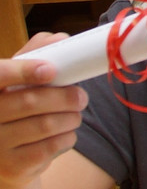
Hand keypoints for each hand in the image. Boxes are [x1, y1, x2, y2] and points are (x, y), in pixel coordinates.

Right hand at [0, 34, 87, 188]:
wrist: (7, 159)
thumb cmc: (16, 110)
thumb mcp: (18, 81)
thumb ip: (35, 55)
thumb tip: (60, 37)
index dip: (24, 71)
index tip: (50, 70)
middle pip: (31, 101)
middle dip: (65, 96)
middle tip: (81, 97)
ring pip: (47, 125)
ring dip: (71, 117)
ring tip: (74, 114)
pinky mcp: (13, 166)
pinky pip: (52, 146)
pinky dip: (68, 136)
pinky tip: (65, 133)